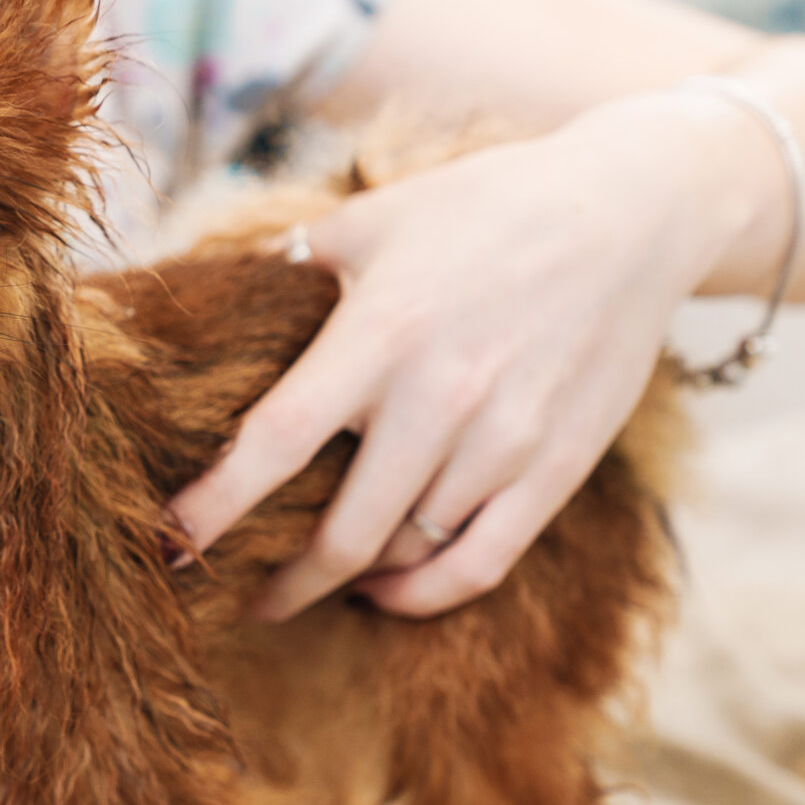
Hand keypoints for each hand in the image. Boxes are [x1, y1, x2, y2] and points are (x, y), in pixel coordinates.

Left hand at [167, 94, 753, 618]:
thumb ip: (290, 266)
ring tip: (309, 582)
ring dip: (346, 583)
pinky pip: (478, 564)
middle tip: (238, 591)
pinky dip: (421, 596)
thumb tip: (209, 294)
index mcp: (381, 333)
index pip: (277, 443)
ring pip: (405, 555)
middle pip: (342, 533)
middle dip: (279, 581)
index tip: (170, 543)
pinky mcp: (556, 468)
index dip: (216, 505)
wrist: (634, 210)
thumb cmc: (485, 208)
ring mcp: (505, 441)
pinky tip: (383, 592)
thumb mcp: (374, 220)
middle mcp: (441, 397)